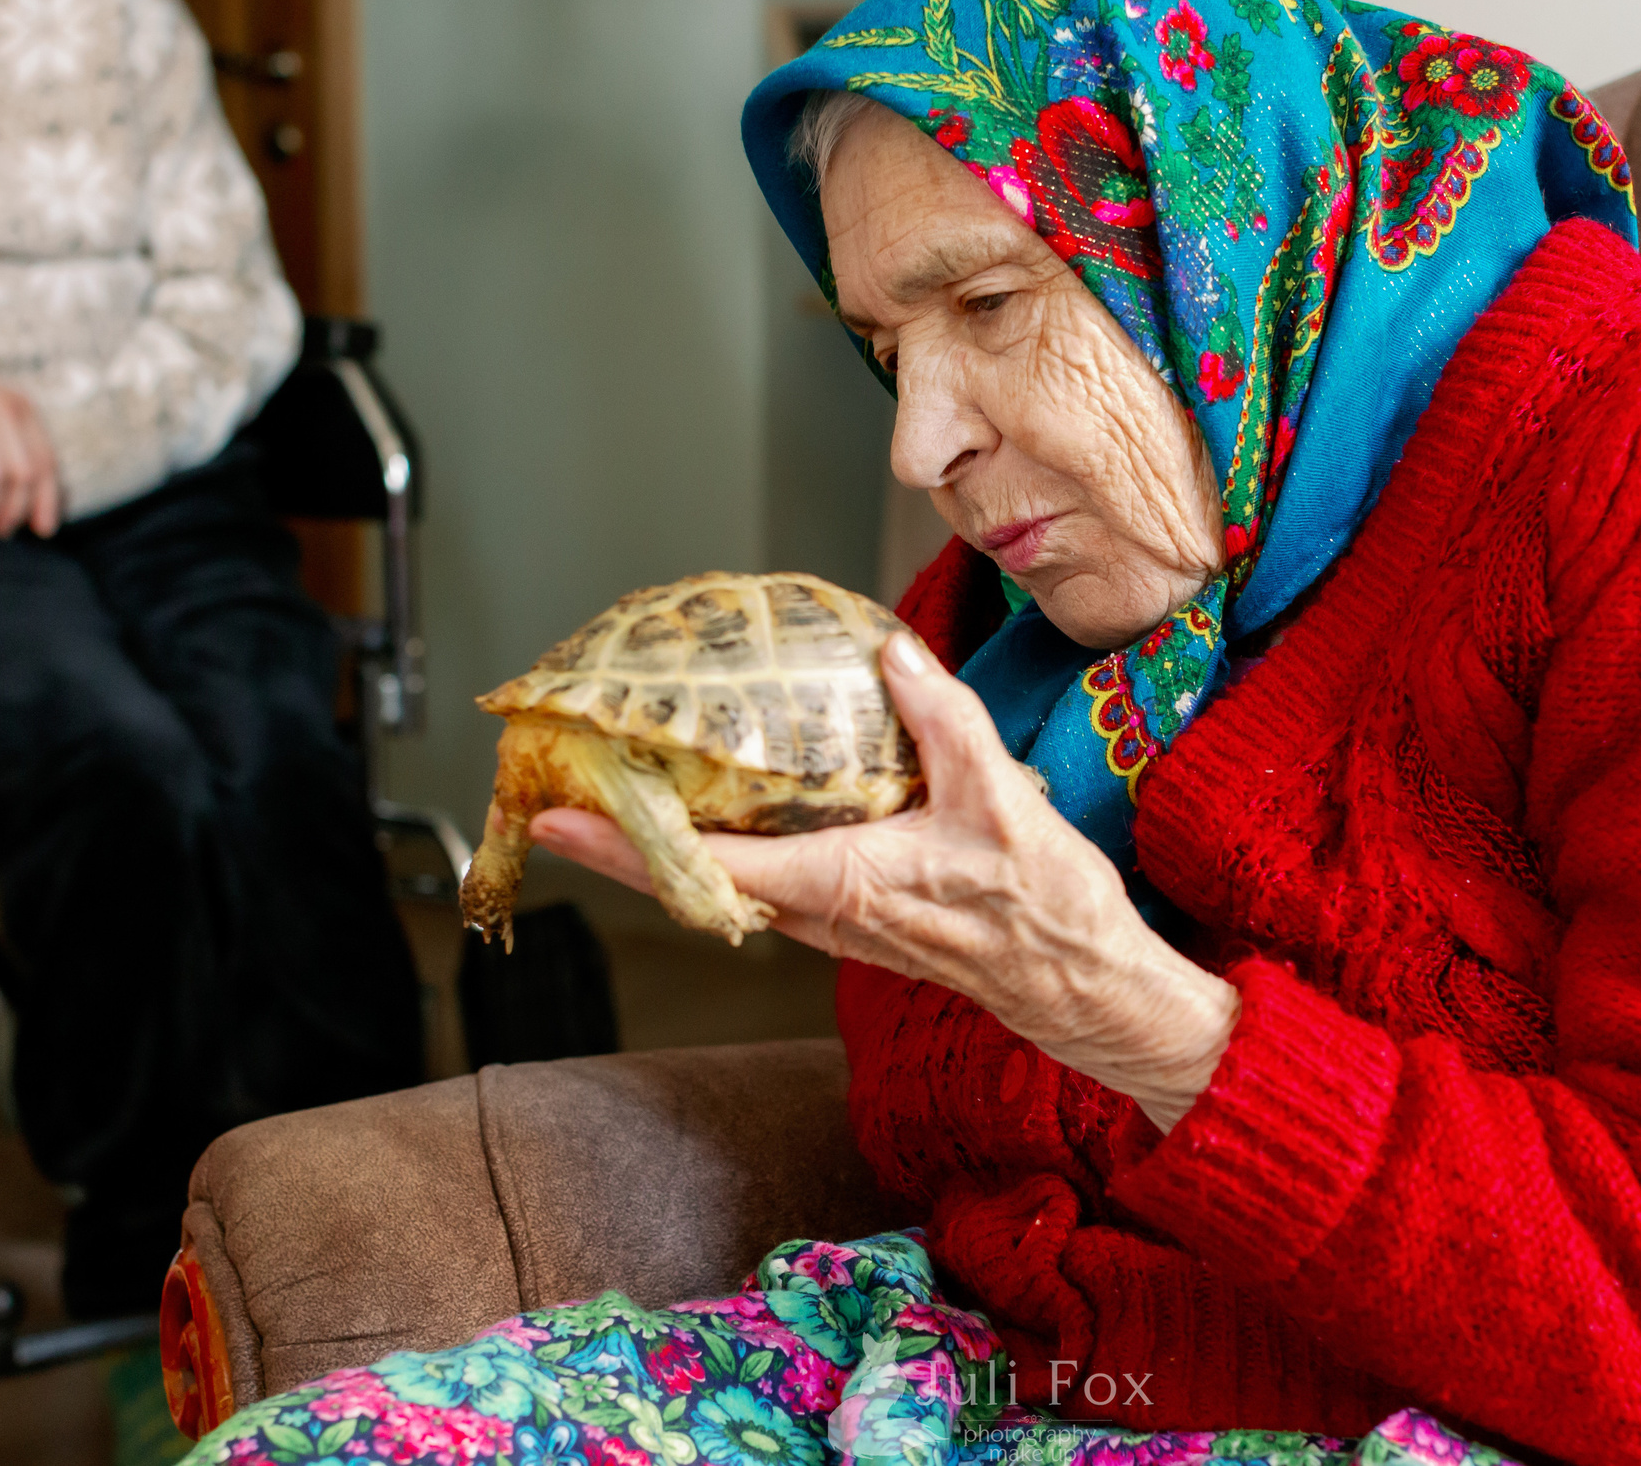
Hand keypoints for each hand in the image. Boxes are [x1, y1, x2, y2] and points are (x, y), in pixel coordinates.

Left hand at [534, 632, 1238, 1130]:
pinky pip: (766, 886)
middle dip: (623, 844)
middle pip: (697, 881)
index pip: (707, 863)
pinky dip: (727, 851)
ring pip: (728, 885)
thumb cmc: (1044, 910)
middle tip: (560, 796)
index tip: (558, 819)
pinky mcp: (854, 920)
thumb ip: (943, 719)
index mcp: (840, 883)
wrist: (1083, 984)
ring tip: (626, 794)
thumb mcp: (999, 797)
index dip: (625, 843)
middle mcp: (822, 914)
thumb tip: (890, 654)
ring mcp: (835, 924)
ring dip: (671, 848)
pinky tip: (727, 810)